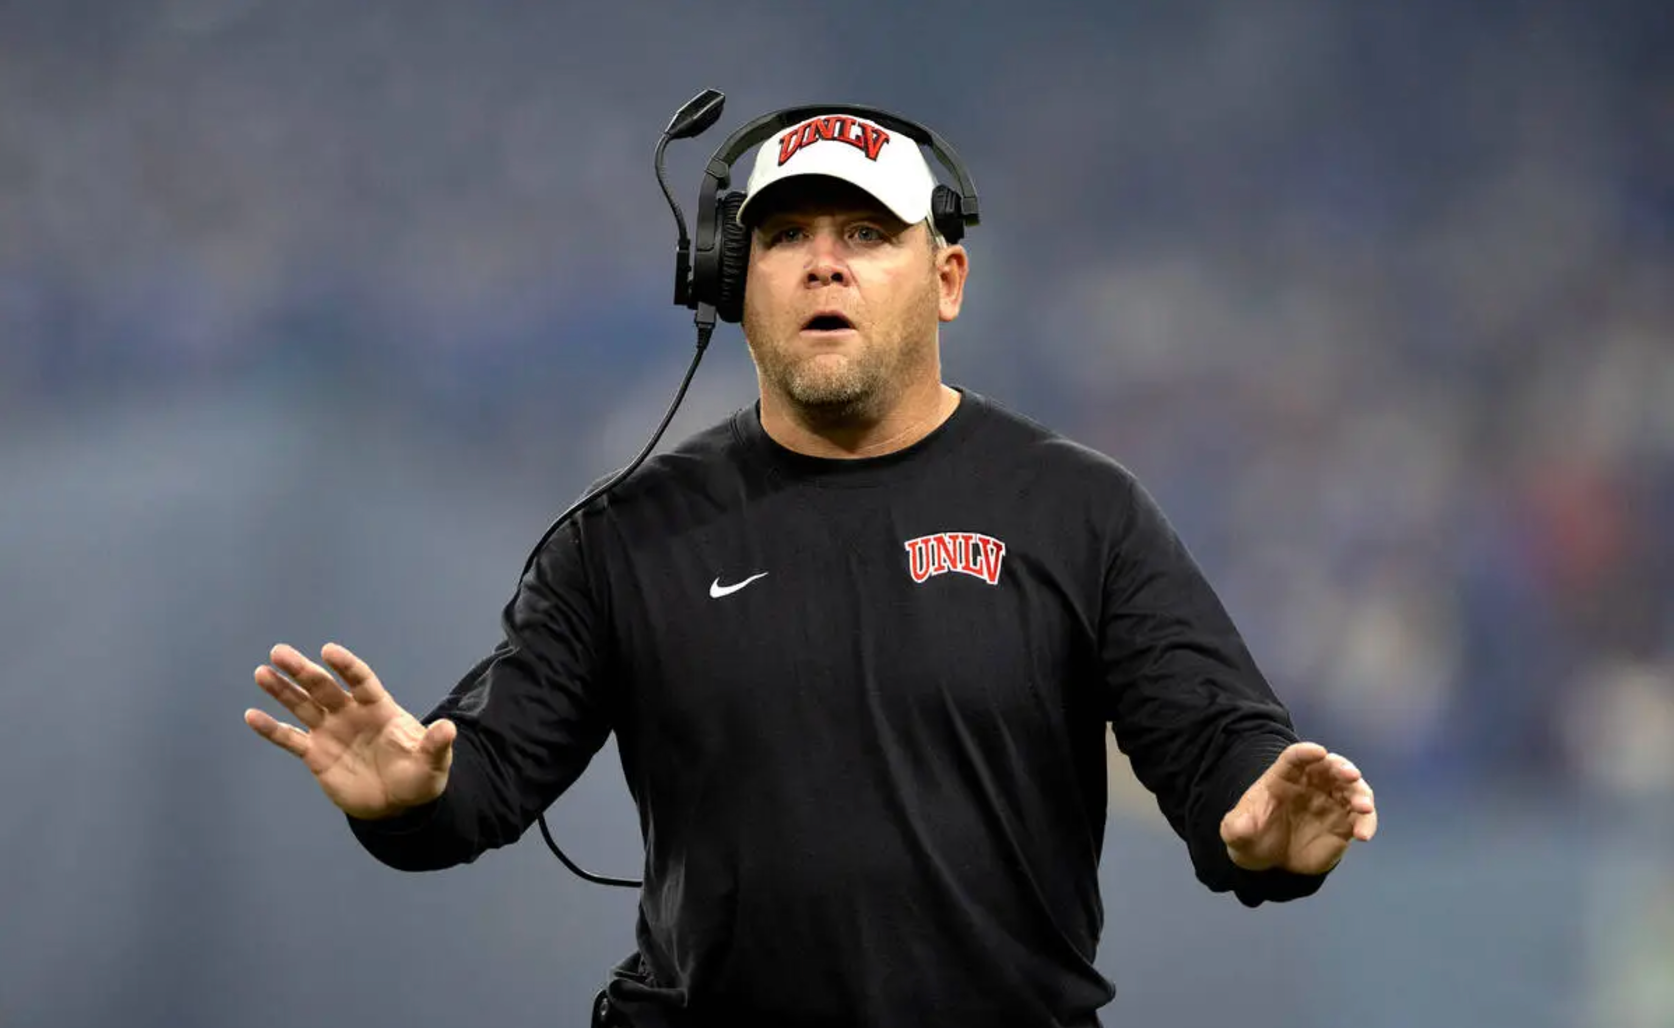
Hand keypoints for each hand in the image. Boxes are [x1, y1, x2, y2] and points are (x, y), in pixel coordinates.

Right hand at [244, 642, 456, 820]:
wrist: (398, 804)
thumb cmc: (419, 776)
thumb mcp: (432, 762)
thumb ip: (435, 745)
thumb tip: (448, 729)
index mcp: (378, 708)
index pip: (360, 680)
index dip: (346, 666)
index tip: (328, 651)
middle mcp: (350, 714)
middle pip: (324, 688)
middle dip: (303, 671)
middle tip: (279, 652)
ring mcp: (331, 732)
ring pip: (302, 706)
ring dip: (282, 690)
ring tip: (262, 672)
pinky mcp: (316, 755)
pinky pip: (290, 739)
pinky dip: (271, 729)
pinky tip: (251, 715)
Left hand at [1220, 742, 1377, 875]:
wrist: (1268, 856)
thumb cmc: (1252, 834)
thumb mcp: (1236, 832)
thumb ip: (1236, 828)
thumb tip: (1238, 827)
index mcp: (1282, 777)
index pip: (1294, 758)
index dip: (1306, 753)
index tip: (1318, 752)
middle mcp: (1311, 784)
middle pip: (1330, 767)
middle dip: (1342, 767)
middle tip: (1351, 776)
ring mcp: (1330, 802)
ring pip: (1351, 789)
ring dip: (1360, 794)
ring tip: (1363, 807)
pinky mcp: (1343, 823)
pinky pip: (1360, 818)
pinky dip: (1366, 822)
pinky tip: (1364, 835)